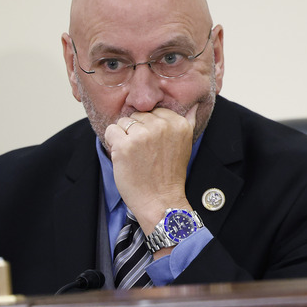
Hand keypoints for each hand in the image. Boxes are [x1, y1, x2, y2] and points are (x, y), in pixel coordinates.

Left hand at [104, 104, 197, 231]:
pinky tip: (124, 157)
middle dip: (136, 131)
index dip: (149, 128)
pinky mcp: (125, 145)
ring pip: (123, 122)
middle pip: (137, 115)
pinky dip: (113, 144)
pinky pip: (111, 131)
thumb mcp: (185, 144)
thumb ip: (188, 121)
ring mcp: (142, 135)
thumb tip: (195, 105)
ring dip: (124, 137)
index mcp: (178, 123)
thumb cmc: (169, 176)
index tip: (154, 147)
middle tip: (144, 154)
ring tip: (135, 156)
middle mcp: (162, 126)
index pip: (154, 111)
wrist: (160, 201)